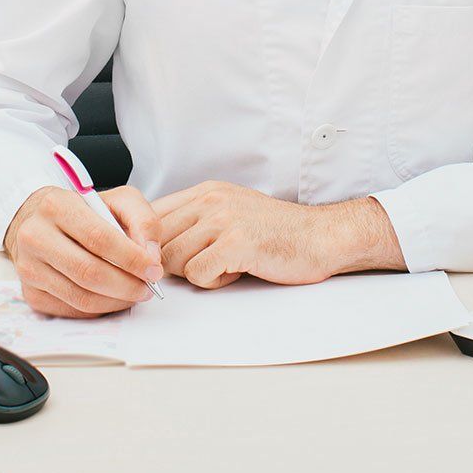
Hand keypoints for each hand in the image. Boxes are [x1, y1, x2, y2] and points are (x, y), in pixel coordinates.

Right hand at [5, 185, 162, 317]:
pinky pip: (72, 310)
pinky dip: (99, 309)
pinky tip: (111, 297)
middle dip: (127, 285)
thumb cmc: (84, 212)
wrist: (40, 223)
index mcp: (56, 206)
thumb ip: (143, 220)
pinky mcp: (30, 293)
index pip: (99, 238)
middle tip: (147, 288)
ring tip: (134, 293)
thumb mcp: (118, 201)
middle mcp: (35, 236)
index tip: (154, 270)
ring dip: (116, 301)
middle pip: (89, 272)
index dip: (131, 258)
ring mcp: (28, 267)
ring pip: (81, 297)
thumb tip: (151, 256)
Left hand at [152, 183, 402, 286]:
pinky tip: (238, 271)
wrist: (322, 237)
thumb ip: (194, 221)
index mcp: (206, 191)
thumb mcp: (230, 212)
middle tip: (205, 264)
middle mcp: (210, 200)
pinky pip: (197, 275)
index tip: (163, 257)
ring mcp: (223, 220)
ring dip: (196, 272)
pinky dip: (214, 282)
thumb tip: (151, 245)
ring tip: (226, 265)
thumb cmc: (277, 233)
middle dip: (174, 262)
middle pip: (156, 241)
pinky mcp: (236, 243)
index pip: (150, 214)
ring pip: (173, 260)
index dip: (149, 243)